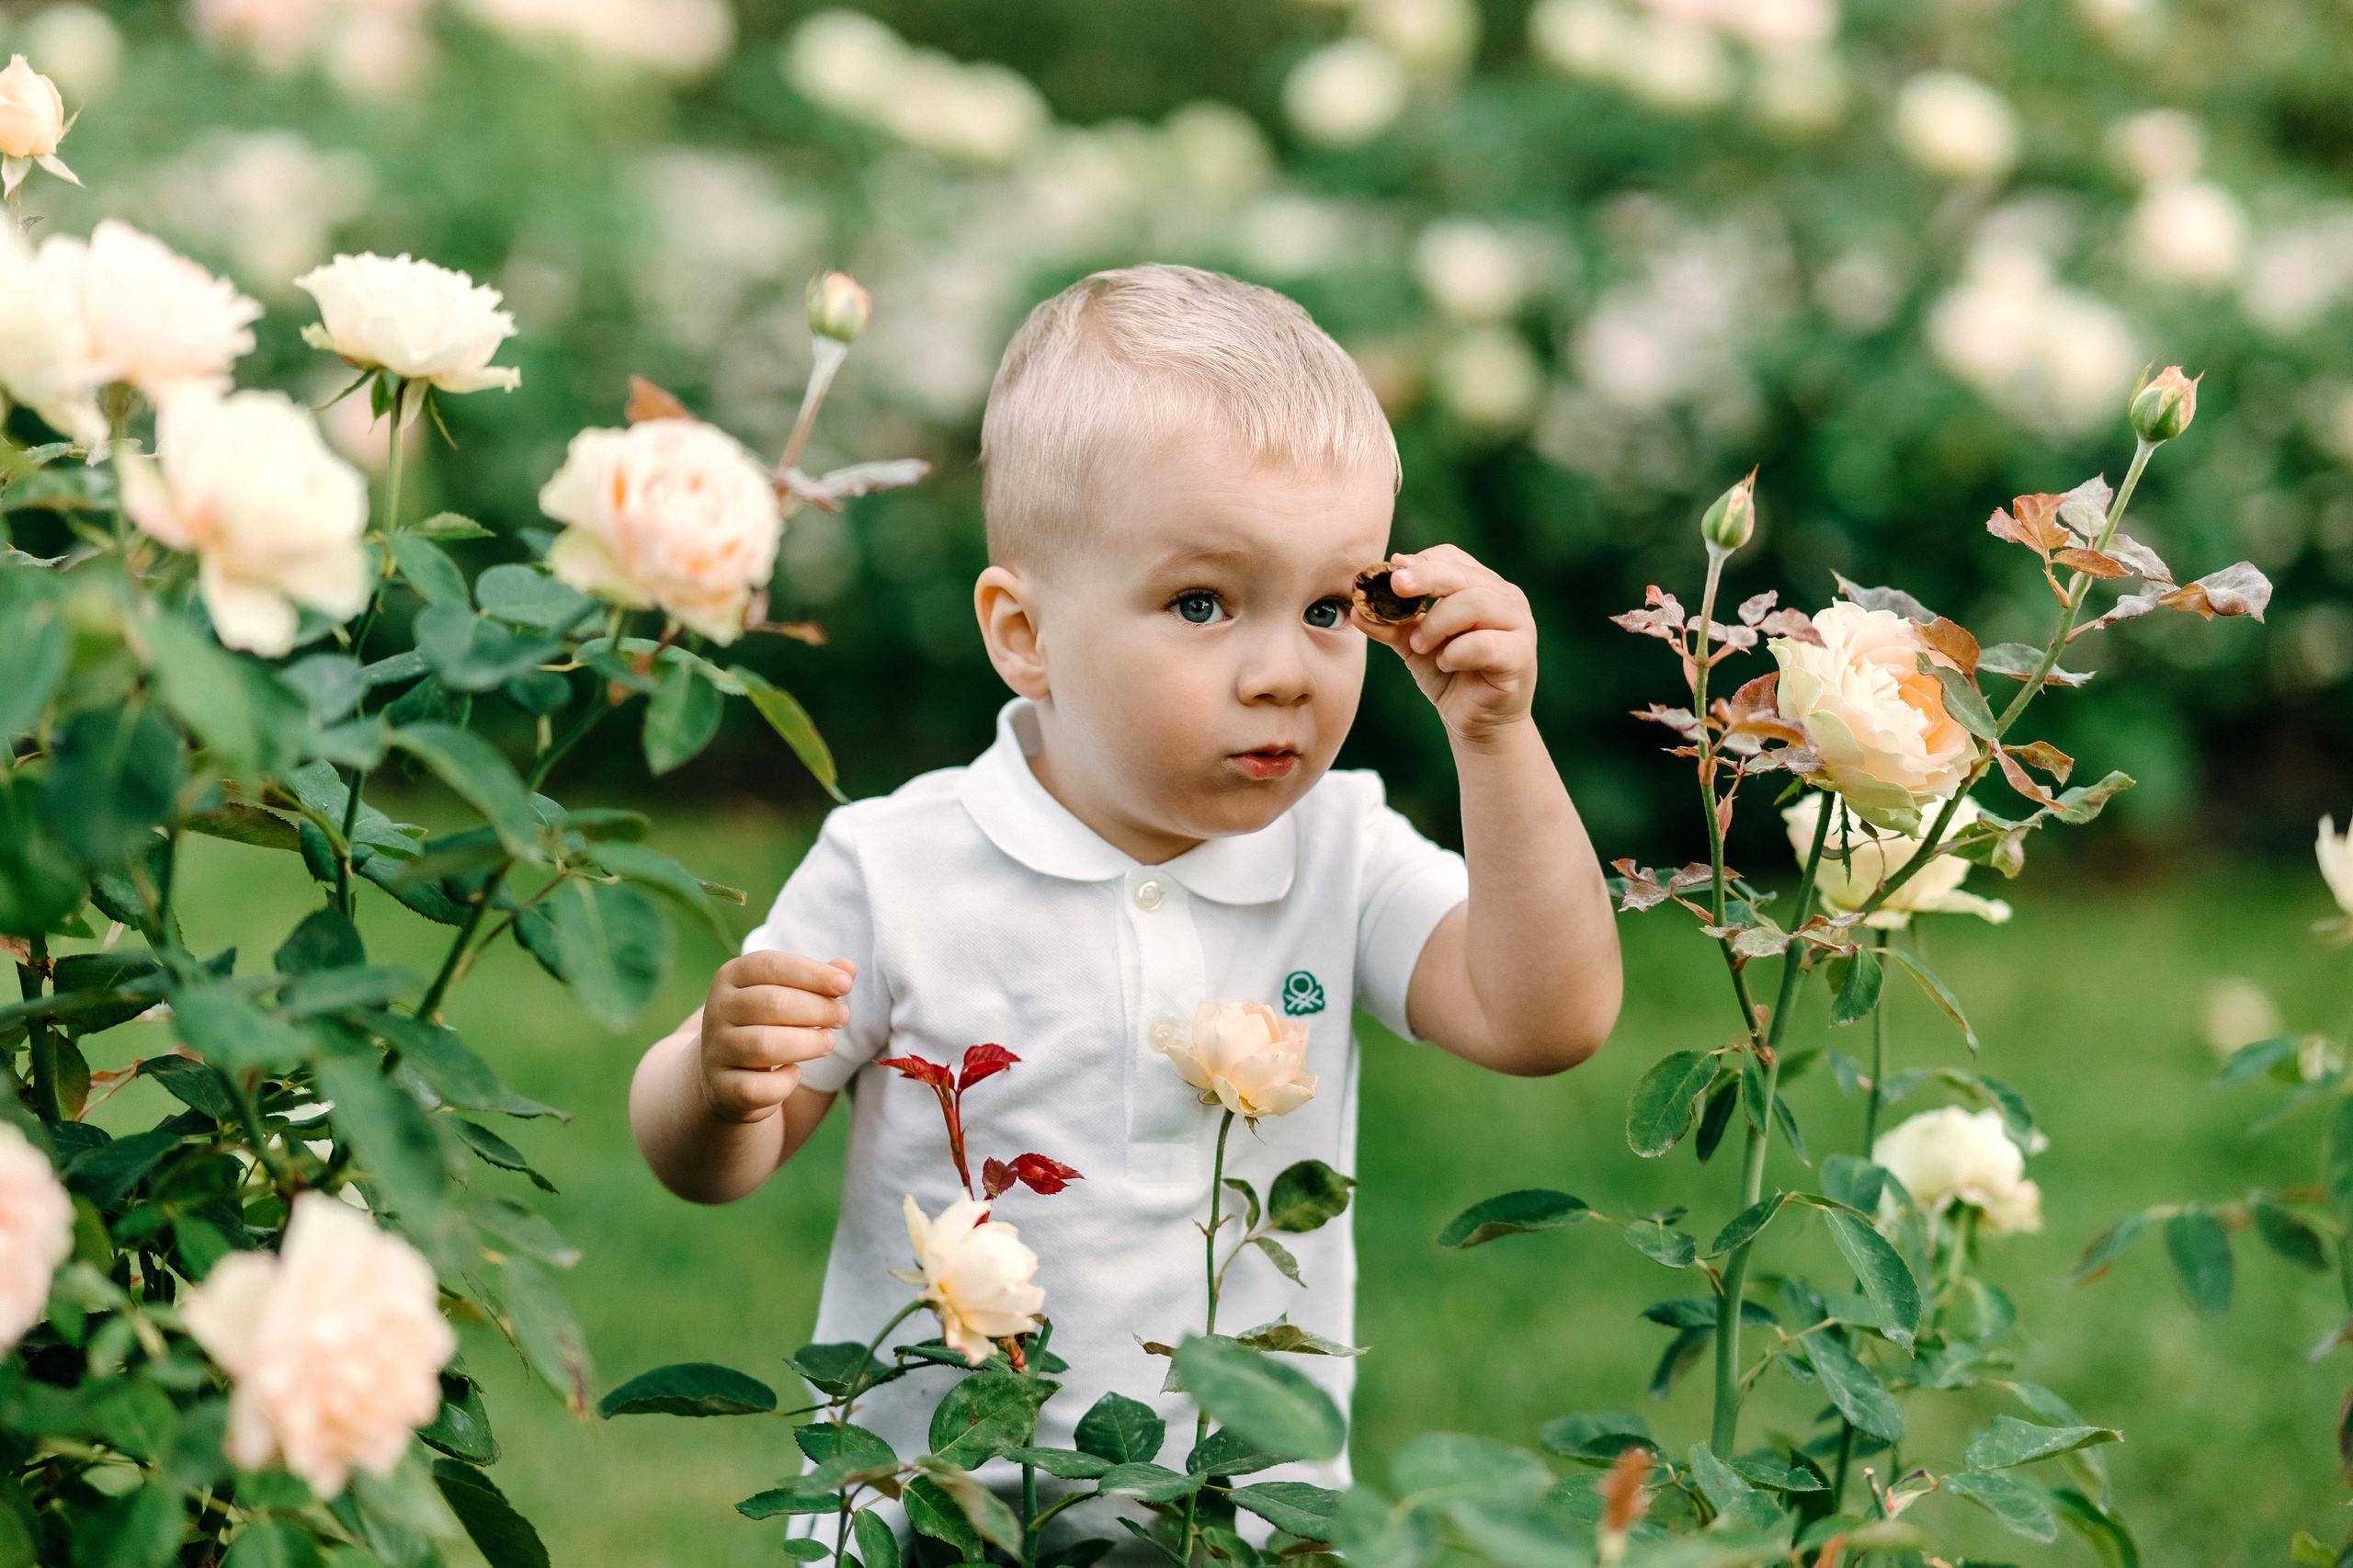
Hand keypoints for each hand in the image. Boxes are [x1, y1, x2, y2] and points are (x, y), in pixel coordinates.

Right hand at [698, 951, 853, 1122]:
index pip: (771, 966)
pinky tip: (795, 1073)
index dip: (813, 974)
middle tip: (842, 1017)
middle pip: (770, 1003)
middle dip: (817, 1008)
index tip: (845, 985)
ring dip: (807, 1043)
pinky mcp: (723, 1089)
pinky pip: (758, 1087)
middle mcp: (717, 1011)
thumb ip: (816, 981)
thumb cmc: (766, 1025)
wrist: (726, 1076)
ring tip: (828, 1042)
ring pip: (763, 1045)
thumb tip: (848, 968)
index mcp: (731, 977)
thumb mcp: (786, 995)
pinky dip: (784, 1082)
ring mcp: (717, 1051)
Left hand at [1357, 545, 1537, 747]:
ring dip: (1438, 622)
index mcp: (1483, 586)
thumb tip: (1356, 610)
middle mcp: (1506, 599)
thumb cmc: (1449, 675)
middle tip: (1394, 587)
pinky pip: (1486, 644)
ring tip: (1419, 645)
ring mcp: (1519, 625)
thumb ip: (1392, 624)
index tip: (1392, 576)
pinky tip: (1444, 663)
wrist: (1477, 722)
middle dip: (1425, 578)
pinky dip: (1457, 652)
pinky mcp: (1521, 657)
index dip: (1420, 563)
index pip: (1451, 558)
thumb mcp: (1414, 644)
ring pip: (1476, 603)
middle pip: (1463, 575)